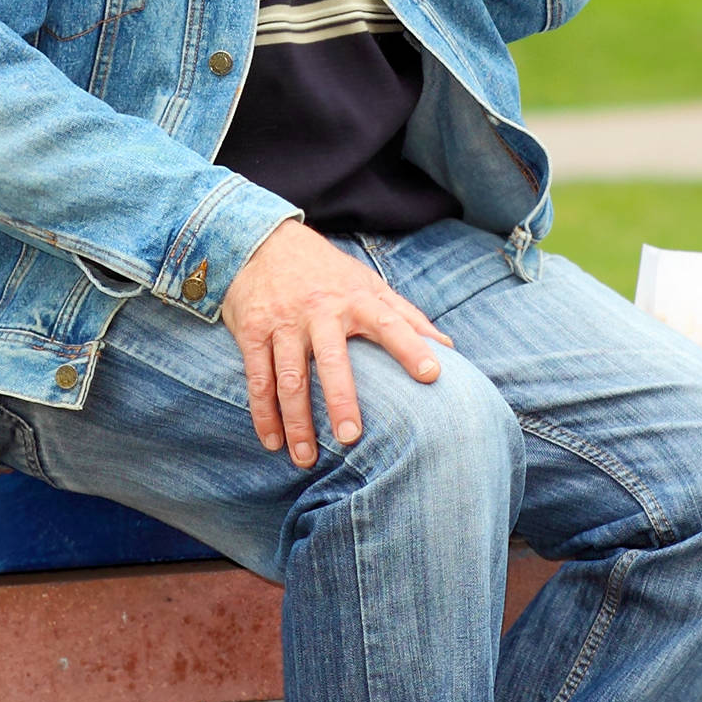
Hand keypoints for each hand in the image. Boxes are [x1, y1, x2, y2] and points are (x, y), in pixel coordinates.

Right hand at [221, 221, 453, 467]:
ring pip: (289, 377)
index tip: (432, 374)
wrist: (262, 242)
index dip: (410, 347)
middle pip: (331, 359)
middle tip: (351, 437)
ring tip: (307, 459)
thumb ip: (406, 316)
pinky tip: (273, 442)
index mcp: (356, 299)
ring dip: (296, 420)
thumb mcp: (368, 284)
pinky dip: (263, 413)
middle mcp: (319, 311)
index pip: (389, 323)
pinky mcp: (252, 332)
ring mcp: (283, 323)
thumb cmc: (327, 273)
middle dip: (340, 398)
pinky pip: (257, 378)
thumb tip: (449, 347)